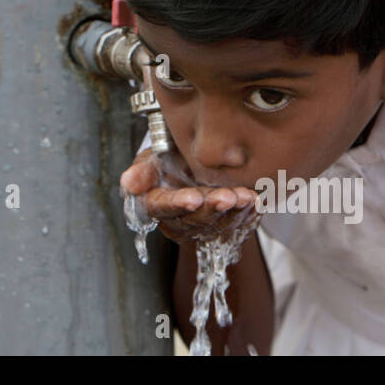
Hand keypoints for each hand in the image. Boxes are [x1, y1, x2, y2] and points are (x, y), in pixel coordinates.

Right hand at [120, 147, 258, 243]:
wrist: (198, 161)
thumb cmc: (171, 156)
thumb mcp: (154, 157)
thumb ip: (143, 169)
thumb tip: (128, 183)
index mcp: (156, 203)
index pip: (162, 208)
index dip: (177, 204)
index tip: (193, 197)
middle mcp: (178, 221)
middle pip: (193, 220)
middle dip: (211, 209)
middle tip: (228, 196)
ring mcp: (202, 227)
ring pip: (217, 226)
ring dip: (233, 212)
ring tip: (247, 197)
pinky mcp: (224, 228)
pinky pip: (236, 227)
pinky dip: (248, 214)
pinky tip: (256, 201)